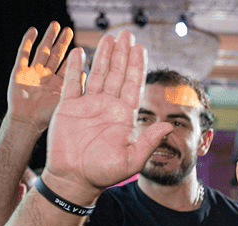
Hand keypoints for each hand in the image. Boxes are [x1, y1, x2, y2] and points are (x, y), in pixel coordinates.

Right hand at [8, 22, 73, 133]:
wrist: (26, 122)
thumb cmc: (47, 118)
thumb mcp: (66, 102)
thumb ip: (76, 87)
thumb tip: (88, 72)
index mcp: (58, 85)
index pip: (67, 66)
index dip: (73, 56)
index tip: (80, 46)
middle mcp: (46, 77)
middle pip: (56, 55)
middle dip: (62, 43)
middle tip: (69, 30)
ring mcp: (32, 73)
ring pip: (42, 51)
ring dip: (48, 38)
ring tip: (55, 25)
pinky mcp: (19, 71)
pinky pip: (24, 54)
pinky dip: (27, 42)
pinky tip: (33, 30)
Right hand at [43, 31, 173, 204]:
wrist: (74, 179)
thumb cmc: (103, 173)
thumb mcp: (132, 159)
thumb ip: (149, 141)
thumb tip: (169, 126)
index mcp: (123, 116)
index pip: (132, 86)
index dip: (137, 67)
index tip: (140, 48)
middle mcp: (107, 107)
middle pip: (117, 74)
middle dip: (122, 54)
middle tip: (126, 34)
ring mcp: (87, 105)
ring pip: (97, 74)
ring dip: (103, 56)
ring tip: (109, 37)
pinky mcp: (68, 108)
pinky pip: (72, 83)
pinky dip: (75, 68)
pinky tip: (79, 52)